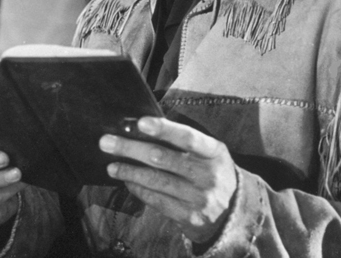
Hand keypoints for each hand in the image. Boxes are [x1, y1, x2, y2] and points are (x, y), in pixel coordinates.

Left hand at [100, 117, 236, 243]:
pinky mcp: (190, 217)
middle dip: (131, 148)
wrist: (234, 212)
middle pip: (163, 158)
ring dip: (129, 171)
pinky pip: (157, 200)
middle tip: (106, 142)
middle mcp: (209, 175)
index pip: (188, 137)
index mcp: (214, 152)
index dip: (164, 129)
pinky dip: (138, 189)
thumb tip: (139, 128)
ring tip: (112, 166)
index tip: (140, 123)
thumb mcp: (207, 154)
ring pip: (156, 180)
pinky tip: (127, 181)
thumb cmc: (210, 172)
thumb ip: (181, 142)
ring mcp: (200, 198)